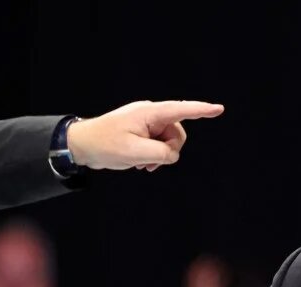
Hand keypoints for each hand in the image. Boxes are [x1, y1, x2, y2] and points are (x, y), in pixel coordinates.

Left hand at [66, 100, 223, 170]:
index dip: (202, 110)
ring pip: (169, 142)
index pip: (182, 110)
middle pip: (177, 133)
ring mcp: (146, 124)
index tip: (219, 109)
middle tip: (150, 162)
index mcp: (149, 113)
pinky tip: (141, 163)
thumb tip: (172, 154)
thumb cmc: (104, 144)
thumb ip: (162, 153)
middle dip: (169, 150)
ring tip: (142, 164)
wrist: (82, 145)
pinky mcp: (142, 133)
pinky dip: (154, 156)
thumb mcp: (135, 153)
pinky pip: (159, 145)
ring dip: (160, 156)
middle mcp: (150, 115)